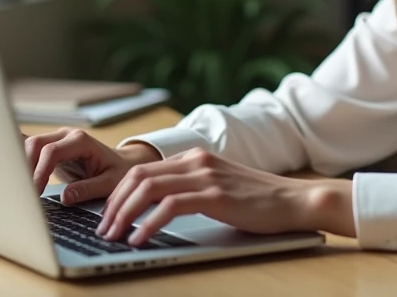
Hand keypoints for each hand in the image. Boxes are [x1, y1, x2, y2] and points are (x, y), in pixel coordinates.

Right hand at [23, 128, 161, 204]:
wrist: (121, 163)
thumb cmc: (118, 172)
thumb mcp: (109, 183)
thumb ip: (88, 189)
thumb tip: (65, 197)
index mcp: (81, 141)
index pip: (52, 151)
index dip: (39, 171)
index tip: (34, 193)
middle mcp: (66, 135)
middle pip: (35, 144)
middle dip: (24, 167)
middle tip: (22, 194)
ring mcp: (56, 138)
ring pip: (28, 144)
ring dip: (20, 164)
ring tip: (16, 188)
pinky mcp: (50, 147)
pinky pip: (30, 147)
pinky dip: (18, 154)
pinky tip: (7, 166)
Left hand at [97, 148, 354, 245]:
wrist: (293, 200)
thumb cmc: (258, 201)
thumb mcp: (218, 187)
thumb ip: (191, 189)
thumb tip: (157, 208)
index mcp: (194, 157)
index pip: (141, 169)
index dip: (118, 193)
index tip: (107, 216)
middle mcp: (196, 160)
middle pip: (137, 175)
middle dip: (113, 204)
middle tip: (103, 229)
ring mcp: (205, 175)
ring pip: (148, 187)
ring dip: (124, 213)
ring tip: (114, 236)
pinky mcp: (215, 194)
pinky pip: (170, 206)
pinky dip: (149, 223)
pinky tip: (140, 239)